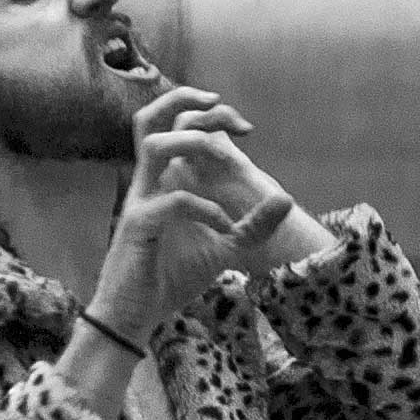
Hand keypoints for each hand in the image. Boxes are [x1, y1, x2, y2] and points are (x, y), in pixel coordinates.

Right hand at [92, 82, 288, 341]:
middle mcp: (148, 182)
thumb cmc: (171, 277)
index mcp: (164, 180)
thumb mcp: (224, 248)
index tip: (244, 128)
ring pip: (155, 145)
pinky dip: (206, 209)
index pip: (173, 124)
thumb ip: (252, 225)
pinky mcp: (138, 225)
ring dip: (194, 144)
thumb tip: (285, 199)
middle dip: (191, 104)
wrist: (135, 315)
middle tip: (236, 124)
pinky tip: (225, 228)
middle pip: (151, 117)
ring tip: (228, 160)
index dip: (208, 113)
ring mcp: (139, 200)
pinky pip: (174, 201)